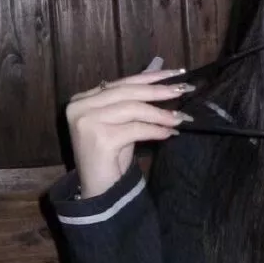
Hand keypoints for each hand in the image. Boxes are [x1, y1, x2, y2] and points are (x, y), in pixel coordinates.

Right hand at [66, 67, 193, 198]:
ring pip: (132, 109)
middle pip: (127, 92)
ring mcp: (87, 122)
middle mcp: (80, 107)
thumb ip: (134, 101)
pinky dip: (155, 130)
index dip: (151, 76)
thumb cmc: (111, 155)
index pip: (122, 82)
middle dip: (158, 91)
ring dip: (159, 114)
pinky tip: (168, 134)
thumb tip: (165, 80)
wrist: (99, 189)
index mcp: (82, 99)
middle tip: (183, 90)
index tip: (176, 73)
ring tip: (179, 119)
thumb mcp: (122, 123)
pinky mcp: (99, 138)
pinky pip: (135, 129)